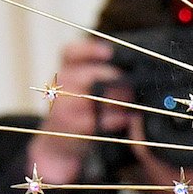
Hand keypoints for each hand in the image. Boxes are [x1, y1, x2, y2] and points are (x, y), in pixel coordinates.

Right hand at [29, 39, 126, 185]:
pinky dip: (114, 119)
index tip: (109, 52)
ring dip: (116, 99)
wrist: (60, 143)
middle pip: (86, 74)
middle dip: (112, 78)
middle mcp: (61, 85)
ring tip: (131, 102)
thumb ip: (102, 77)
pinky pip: (95, 120)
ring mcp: (63, 106)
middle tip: (130, 86)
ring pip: (90, 96)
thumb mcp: (84, 89)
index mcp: (66, 70)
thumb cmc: (80, 111)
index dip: (89, 50)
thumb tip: (133, 73)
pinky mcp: (70, 126)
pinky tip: (126, 119)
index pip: (71, 53)